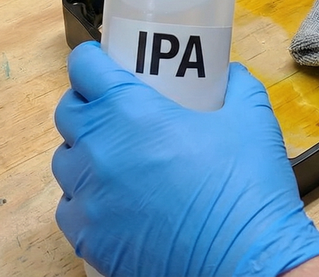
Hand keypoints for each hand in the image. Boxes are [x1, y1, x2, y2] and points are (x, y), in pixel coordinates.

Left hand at [53, 42, 318, 276]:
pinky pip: (71, 208)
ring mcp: (89, 198)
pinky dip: (87, 200)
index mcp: (129, 112)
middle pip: (69, 113)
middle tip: (117, 111)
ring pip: (66, 162)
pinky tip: (117, 202)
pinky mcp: (89, 239)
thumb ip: (238, 87)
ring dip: (85, 154)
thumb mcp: (252, 120)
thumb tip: (231, 74)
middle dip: (88, 105)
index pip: (84, 68)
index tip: (105, 64)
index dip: (93, 61)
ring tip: (119, 160)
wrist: (246, 262)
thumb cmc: (247, 189)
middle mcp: (98, 151)